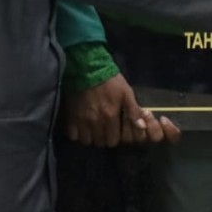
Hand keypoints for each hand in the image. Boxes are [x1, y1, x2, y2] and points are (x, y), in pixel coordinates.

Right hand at [62, 73, 181, 146]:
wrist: (88, 68)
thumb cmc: (110, 81)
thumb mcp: (126, 92)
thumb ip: (133, 111)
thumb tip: (142, 127)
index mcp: (110, 116)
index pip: (113, 141)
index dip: (114, 138)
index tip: (114, 132)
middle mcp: (95, 122)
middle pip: (99, 143)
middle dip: (103, 139)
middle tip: (105, 130)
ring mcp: (81, 120)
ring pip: (86, 141)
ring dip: (90, 137)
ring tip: (93, 129)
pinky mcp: (70, 117)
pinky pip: (73, 135)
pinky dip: (77, 133)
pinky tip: (81, 127)